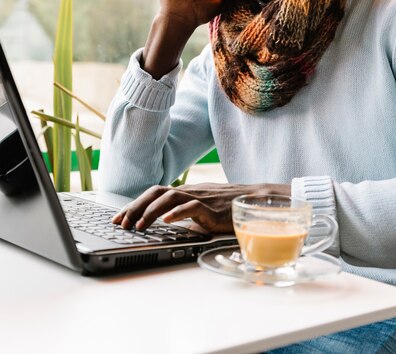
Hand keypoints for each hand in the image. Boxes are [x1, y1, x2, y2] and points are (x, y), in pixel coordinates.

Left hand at [112, 183, 290, 233]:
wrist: (254, 200)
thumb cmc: (227, 208)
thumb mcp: (200, 213)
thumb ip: (184, 217)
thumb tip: (166, 229)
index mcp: (184, 193)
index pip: (153, 195)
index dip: (134, 204)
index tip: (117, 218)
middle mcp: (188, 191)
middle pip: (156, 192)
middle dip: (135, 207)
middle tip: (121, 223)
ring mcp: (200, 197)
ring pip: (170, 197)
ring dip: (151, 211)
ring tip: (139, 225)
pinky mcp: (211, 206)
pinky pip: (192, 206)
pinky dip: (178, 212)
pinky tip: (167, 221)